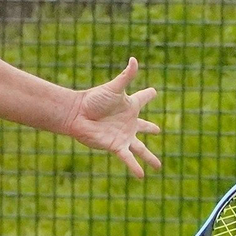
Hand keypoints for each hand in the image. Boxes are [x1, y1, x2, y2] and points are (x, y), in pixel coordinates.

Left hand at [64, 56, 160, 178]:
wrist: (77, 114)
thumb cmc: (94, 99)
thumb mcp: (114, 87)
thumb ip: (126, 76)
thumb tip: (134, 59)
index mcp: (129, 106)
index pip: (143, 98)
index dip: (149, 95)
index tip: (153, 92)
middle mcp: (128, 122)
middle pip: (144, 126)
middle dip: (151, 128)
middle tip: (158, 130)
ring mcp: (123, 136)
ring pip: (141, 148)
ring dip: (150, 157)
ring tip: (158, 166)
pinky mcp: (116, 146)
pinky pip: (128, 158)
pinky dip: (135, 167)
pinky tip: (141, 176)